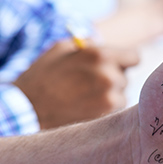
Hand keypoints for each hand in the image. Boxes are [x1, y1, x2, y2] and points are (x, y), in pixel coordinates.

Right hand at [15, 40, 138, 128]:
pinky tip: (85, 108)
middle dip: (112, 78)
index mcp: (100, 55)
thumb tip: (105, 46)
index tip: (118, 65)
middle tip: (90, 83)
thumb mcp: (62, 49)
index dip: (125, 61)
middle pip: (125, 77)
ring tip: (85, 97)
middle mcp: (109, 76)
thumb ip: (89, 45)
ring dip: (110, 96)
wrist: (27, 108)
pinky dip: (105, 110)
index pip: (134, 57)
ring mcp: (109, 99)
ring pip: (121, 95)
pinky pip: (115, 111)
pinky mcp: (105, 118)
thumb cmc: (43, 76)